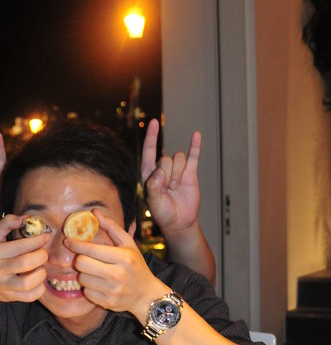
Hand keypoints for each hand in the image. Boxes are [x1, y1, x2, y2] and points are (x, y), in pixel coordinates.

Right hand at [0, 214, 47, 302]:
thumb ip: (7, 223)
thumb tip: (26, 218)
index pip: (20, 246)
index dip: (37, 241)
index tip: (46, 237)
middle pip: (26, 263)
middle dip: (41, 256)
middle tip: (43, 253)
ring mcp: (2, 286)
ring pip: (28, 282)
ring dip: (41, 273)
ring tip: (40, 268)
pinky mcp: (9, 297)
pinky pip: (30, 296)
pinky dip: (39, 288)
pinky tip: (38, 280)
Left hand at [65, 211, 157, 316]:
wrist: (146, 295)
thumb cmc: (135, 265)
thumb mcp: (128, 244)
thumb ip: (111, 227)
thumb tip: (95, 212)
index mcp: (123, 258)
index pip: (91, 250)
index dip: (76, 244)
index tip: (67, 241)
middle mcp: (118, 275)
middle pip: (82, 264)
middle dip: (80, 260)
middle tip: (86, 259)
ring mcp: (112, 291)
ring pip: (82, 279)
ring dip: (85, 274)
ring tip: (96, 273)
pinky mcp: (107, 303)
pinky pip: (86, 292)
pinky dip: (89, 287)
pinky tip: (100, 284)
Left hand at [140, 118, 201, 234]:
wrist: (180, 222)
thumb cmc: (163, 213)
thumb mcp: (154, 203)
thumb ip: (153, 187)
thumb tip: (160, 172)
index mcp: (149, 173)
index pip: (149, 151)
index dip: (151, 136)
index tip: (153, 122)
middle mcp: (162, 169)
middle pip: (166, 158)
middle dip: (168, 173)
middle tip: (168, 189)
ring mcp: (177, 170)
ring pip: (179, 158)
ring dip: (178, 173)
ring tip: (176, 188)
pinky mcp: (190, 173)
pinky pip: (193, 156)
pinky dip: (195, 145)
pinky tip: (196, 134)